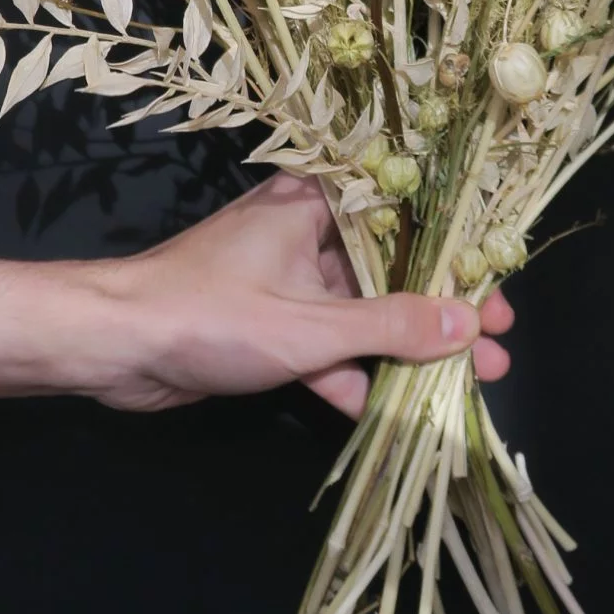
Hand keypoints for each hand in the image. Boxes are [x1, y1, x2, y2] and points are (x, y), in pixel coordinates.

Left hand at [41, 173, 514, 417]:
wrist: (114, 346)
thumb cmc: (211, 315)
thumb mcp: (312, 327)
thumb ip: (391, 326)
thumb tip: (468, 322)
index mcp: (314, 203)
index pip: (406, 219)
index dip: (457, 259)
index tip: (499, 294)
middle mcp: (303, 230)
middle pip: (389, 269)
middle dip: (439, 315)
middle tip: (497, 349)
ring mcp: (282, 278)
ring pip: (358, 312)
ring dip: (401, 351)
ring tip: (463, 385)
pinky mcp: (262, 322)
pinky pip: (321, 343)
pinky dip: (348, 373)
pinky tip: (385, 410)